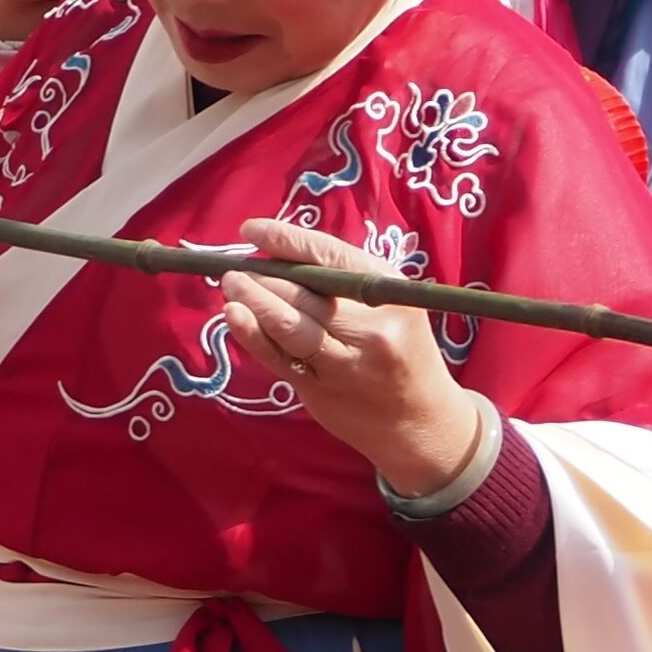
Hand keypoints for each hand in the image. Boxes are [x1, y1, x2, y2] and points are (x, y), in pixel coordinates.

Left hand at [216, 223, 484, 496]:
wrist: (420, 421)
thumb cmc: (401, 349)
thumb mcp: (391, 304)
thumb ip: (344, 280)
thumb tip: (278, 251)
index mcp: (389, 293)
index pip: (328, 256)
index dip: (286, 239)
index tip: (252, 230)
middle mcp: (370, 327)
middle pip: (303, 291)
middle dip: (262, 275)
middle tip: (234, 266)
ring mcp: (345, 362)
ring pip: (287, 325)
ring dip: (252, 301)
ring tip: (231, 286)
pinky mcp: (322, 390)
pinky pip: (279, 357)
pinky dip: (252, 335)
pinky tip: (235, 317)